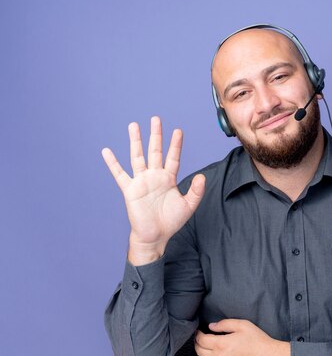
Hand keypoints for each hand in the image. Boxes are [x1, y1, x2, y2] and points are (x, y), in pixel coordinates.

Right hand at [102, 116, 204, 264]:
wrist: (155, 236)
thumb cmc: (171, 221)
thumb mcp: (188, 206)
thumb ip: (196, 191)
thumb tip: (201, 176)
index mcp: (169, 179)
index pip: (173, 157)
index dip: (175, 145)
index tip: (178, 131)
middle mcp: (154, 176)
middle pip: (155, 151)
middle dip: (156, 135)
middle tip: (156, 119)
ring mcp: (141, 181)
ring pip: (138, 157)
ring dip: (135, 141)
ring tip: (134, 125)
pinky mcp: (130, 190)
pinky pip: (119, 174)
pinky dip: (112, 163)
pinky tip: (106, 151)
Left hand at [195, 319, 291, 355]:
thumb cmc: (259, 343)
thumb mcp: (243, 325)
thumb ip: (225, 323)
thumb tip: (213, 326)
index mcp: (221, 344)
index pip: (201, 340)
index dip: (198, 334)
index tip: (199, 331)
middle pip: (199, 351)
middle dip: (197, 343)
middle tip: (200, 337)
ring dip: (201, 352)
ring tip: (205, 346)